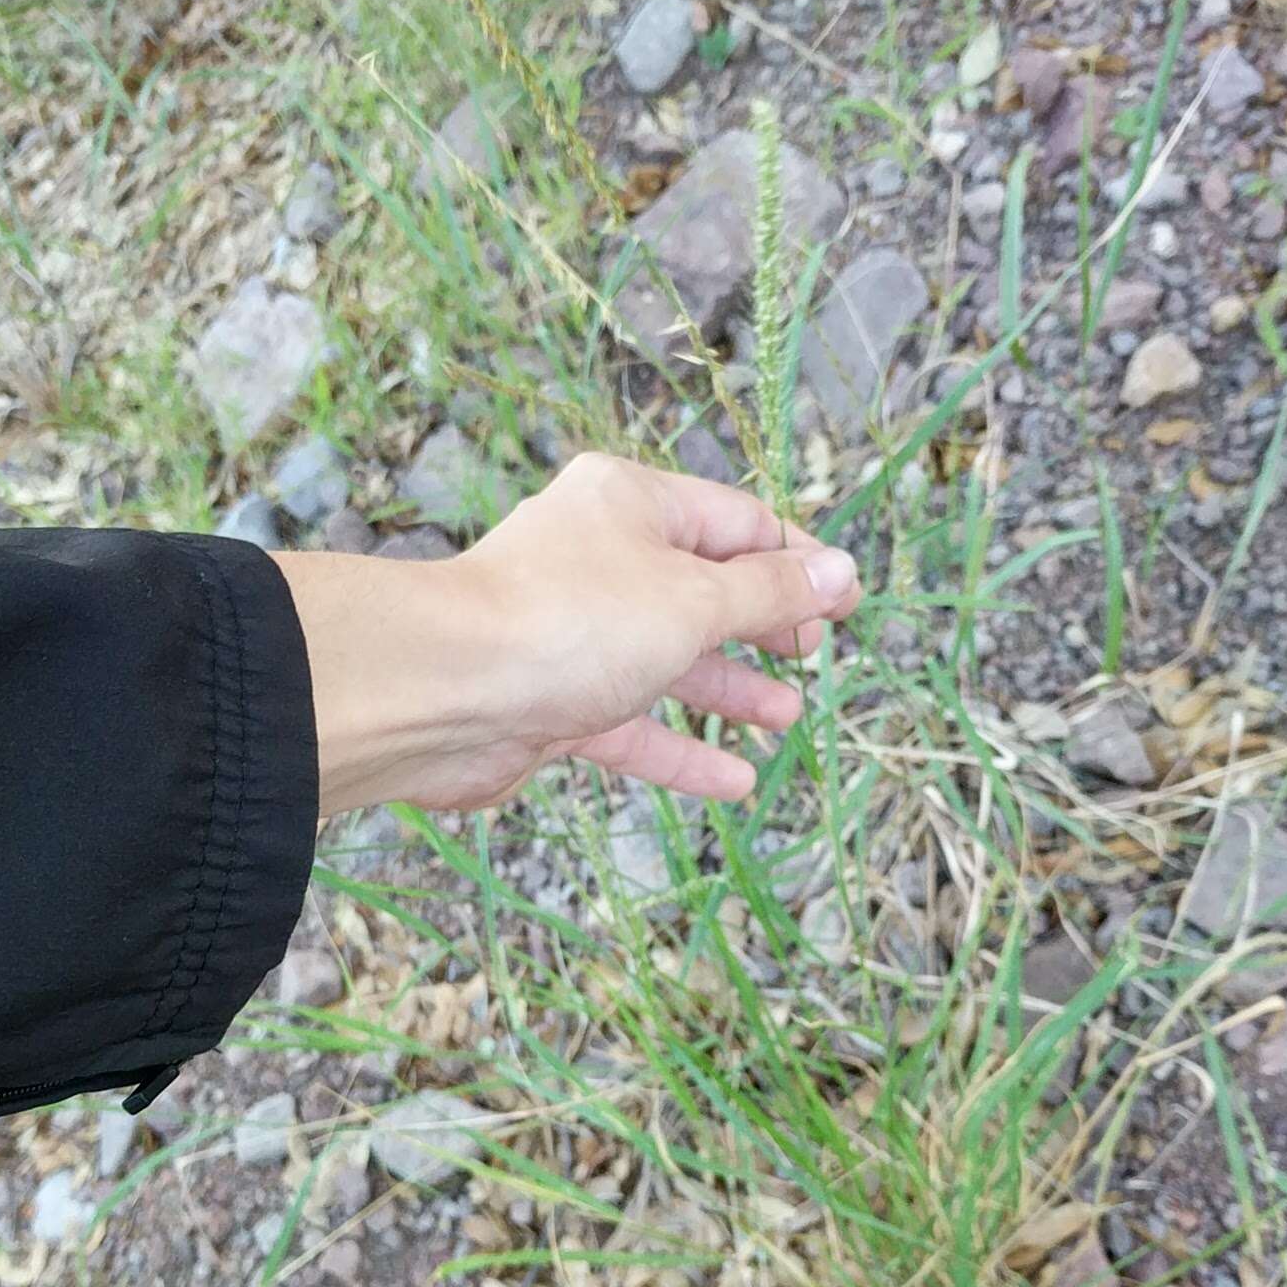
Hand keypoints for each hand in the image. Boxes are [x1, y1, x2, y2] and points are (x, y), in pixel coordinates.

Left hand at [273, 452, 860, 814]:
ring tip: (786, 718)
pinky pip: (631, 724)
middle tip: (811, 655)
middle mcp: (599, 560)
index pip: (735, 523)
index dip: (796, 562)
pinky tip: (735, 782)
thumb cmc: (571, 622)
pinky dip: (681, 749)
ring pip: (667, 660)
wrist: (442, 692)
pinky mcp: (551, 702)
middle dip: (762, 623)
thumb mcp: (694, 598)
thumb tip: (840, 570)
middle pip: (699, 589)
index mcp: (631, 504)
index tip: (845, 603)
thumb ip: (770, 592)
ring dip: (729, 689)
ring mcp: (573, 635)